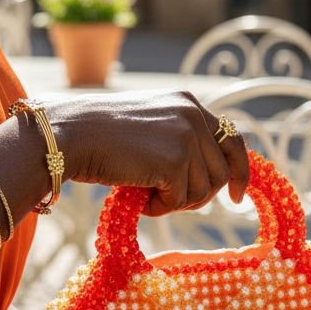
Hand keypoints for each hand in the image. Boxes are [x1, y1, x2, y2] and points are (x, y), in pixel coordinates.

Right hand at [46, 91, 248, 215]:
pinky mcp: (176, 160)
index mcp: (189, 103)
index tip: (237, 197)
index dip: (240, 171)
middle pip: (221, 173)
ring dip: (175, 202)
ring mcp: (187, 136)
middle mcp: (193, 115)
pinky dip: (159, 207)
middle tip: (166, 200)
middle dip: (198, 195)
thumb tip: (215, 180)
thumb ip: (181, 142)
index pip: (232, 139)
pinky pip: (181, 201)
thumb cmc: (101, 138)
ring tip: (145, 191)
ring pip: (204, 192)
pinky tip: (138, 196)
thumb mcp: (151, 128)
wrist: (70, 135)